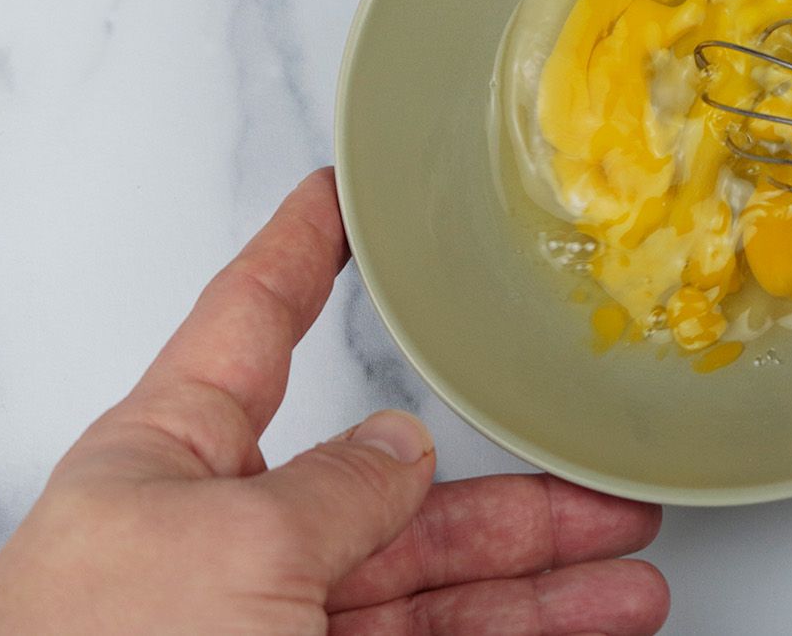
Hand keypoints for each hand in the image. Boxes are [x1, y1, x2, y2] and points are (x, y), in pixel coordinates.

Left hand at [0, 169, 669, 634]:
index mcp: (164, 468)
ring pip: (432, 578)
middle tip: (591, 467)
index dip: (299, 250)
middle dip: (505, 475)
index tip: (335, 198)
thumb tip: (400, 449)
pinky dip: (524, 634)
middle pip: (387, 480)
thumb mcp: (225, 552)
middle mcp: (222, 543)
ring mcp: (273, 627)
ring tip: (627, 562)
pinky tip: (586, 622)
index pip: (248, 324)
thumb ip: (331, 492)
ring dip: (539, 570)